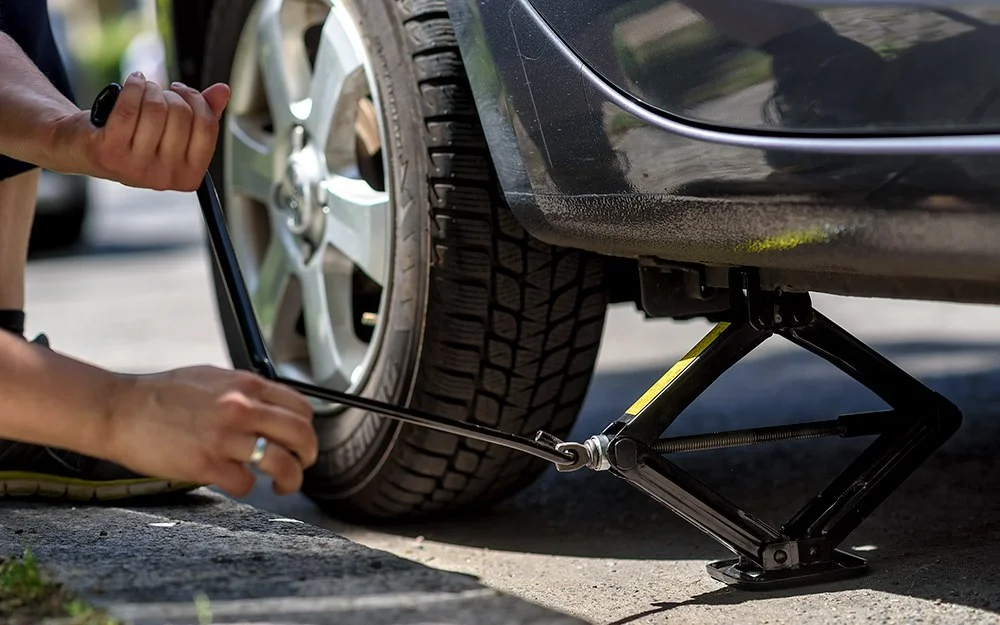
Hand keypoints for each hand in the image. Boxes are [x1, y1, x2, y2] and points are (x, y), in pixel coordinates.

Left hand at [53, 71, 230, 191]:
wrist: (84, 149)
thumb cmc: (135, 138)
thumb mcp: (174, 131)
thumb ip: (204, 114)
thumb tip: (223, 91)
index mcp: (189, 176)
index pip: (208, 127)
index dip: (198, 100)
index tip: (183, 92)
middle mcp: (165, 178)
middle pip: (182, 114)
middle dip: (170, 94)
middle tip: (159, 94)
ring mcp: (136, 168)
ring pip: (156, 109)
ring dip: (150, 89)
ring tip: (143, 90)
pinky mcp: (109, 152)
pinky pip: (129, 108)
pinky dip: (132, 86)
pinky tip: (132, 82)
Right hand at [107, 366, 317, 496]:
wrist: (120, 409)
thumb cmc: (162, 394)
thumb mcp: (213, 377)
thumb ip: (246, 391)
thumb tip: (272, 406)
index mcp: (246, 385)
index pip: (301, 408)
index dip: (306, 428)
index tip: (300, 440)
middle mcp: (242, 408)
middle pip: (302, 435)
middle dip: (309, 455)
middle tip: (302, 464)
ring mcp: (226, 437)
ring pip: (283, 464)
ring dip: (291, 479)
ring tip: (283, 484)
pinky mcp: (207, 464)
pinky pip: (247, 484)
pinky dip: (246, 488)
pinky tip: (236, 482)